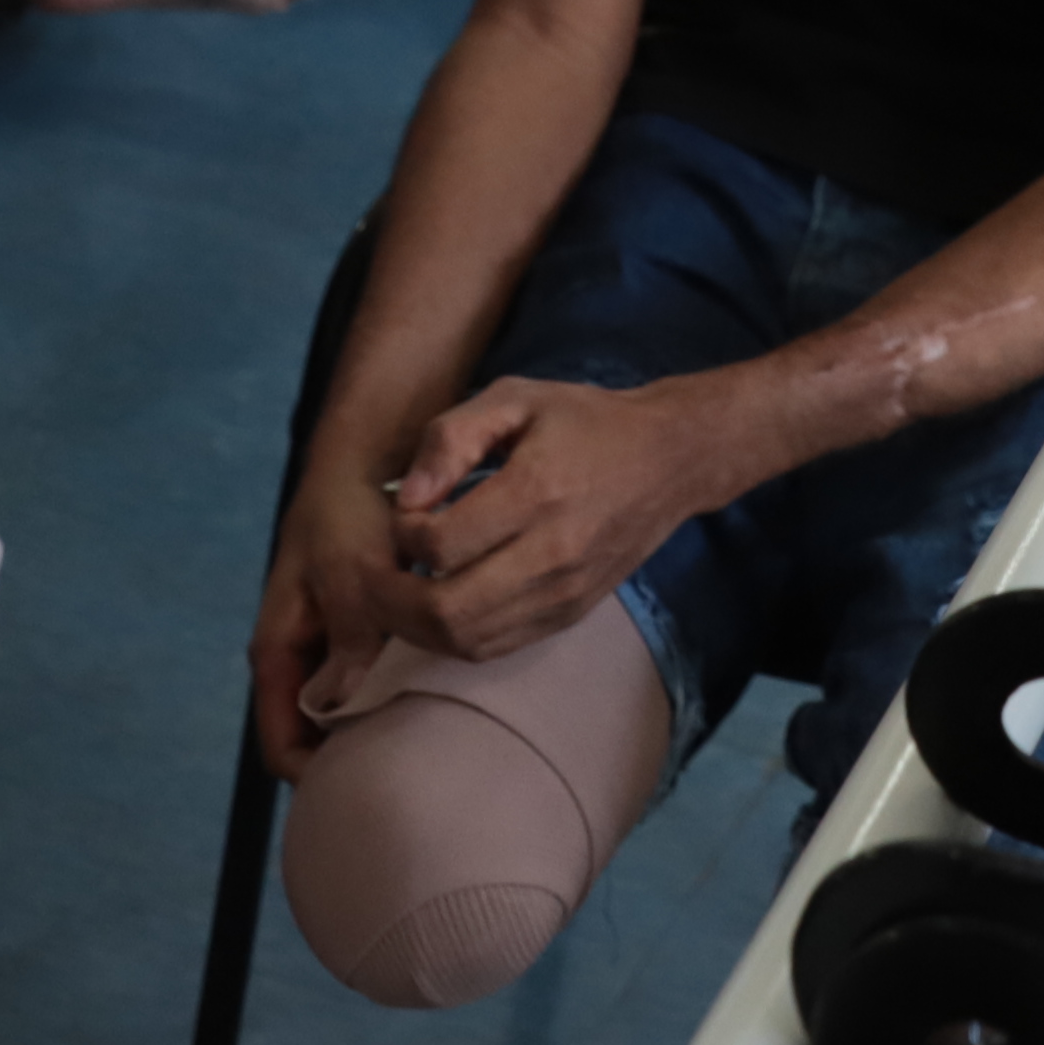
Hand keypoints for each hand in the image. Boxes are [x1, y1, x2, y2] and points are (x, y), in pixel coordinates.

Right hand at [252, 457, 440, 780]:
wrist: (365, 462)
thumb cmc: (347, 513)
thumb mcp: (348, 571)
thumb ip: (350, 635)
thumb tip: (348, 702)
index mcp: (278, 653)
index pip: (282, 748)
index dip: (318, 779)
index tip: (368, 789)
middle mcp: (302, 661)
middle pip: (317, 740)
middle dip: (355, 759)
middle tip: (411, 772)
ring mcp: (332, 650)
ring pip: (349, 715)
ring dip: (381, 727)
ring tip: (432, 741)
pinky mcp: (365, 635)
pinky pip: (376, 684)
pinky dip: (400, 694)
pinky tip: (442, 698)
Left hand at [376, 372, 736, 661]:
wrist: (670, 458)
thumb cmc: (584, 421)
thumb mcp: (515, 396)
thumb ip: (451, 437)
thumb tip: (408, 498)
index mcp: (537, 491)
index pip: (442, 545)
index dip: (403, 536)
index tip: (405, 514)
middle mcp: (554, 553)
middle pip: (448, 612)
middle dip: (391, 600)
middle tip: (374, 574)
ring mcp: (565, 593)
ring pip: (468, 642)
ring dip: (416, 628)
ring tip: (398, 593)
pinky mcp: (571, 614)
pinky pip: (497, 648)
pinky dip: (453, 638)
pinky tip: (437, 608)